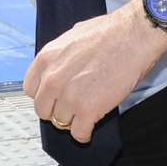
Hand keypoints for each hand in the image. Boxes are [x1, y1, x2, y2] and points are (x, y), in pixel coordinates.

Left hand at [24, 1, 166, 142]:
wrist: (135, 36)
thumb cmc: (111, 32)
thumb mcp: (73, 36)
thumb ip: (61, 56)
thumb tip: (60, 66)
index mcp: (46, 59)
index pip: (31, 89)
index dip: (45, 94)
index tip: (54, 97)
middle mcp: (52, 79)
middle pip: (43, 109)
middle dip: (56, 109)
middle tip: (72, 106)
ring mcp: (69, 96)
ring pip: (61, 122)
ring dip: (73, 120)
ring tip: (86, 113)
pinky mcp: (88, 110)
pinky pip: (79, 133)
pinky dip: (84, 134)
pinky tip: (90, 127)